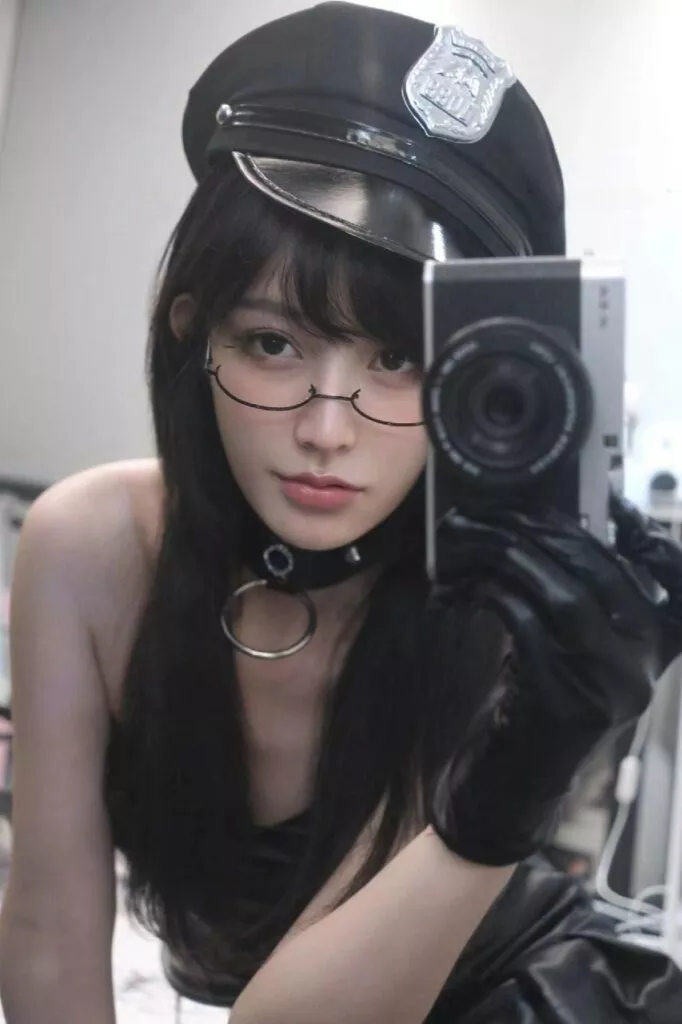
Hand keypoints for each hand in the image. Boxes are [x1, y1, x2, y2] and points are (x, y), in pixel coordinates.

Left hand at [428, 495, 681, 866]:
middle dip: (534, 532)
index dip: (623, 528)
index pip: (664, 565)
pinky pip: (530, 631)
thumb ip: (572, 592)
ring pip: (565, 596)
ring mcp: (614, 687)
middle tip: (483, 518)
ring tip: (464, 545)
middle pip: (597, 570)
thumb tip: (541, 525)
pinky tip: (461, 592)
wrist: (513, 788)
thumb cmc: (535, 704)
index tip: (569, 504)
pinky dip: (492, 599)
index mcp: (657, 640)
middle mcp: (647, 662)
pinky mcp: (572, 706)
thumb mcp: (565, 643)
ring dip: (504, 560)